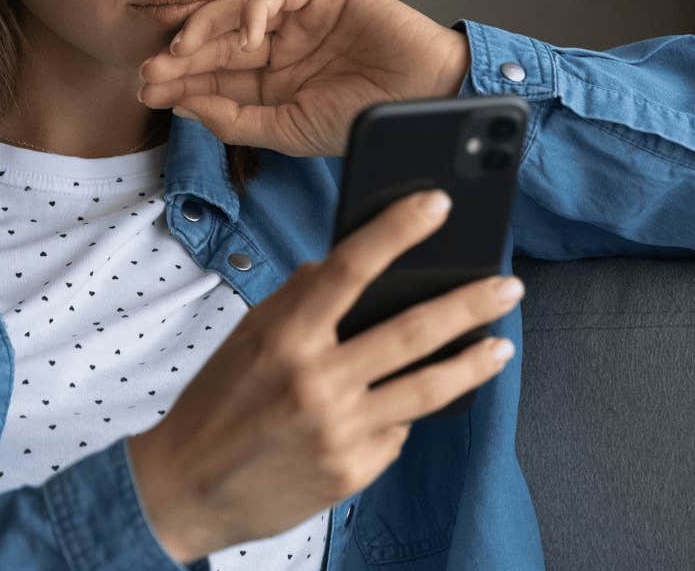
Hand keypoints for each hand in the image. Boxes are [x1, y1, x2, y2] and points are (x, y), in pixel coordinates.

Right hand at [125, 187, 522, 563]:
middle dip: (470, 303)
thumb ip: (296, 299)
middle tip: (508, 285)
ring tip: (500, 345)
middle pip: (412, 330)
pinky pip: (395, 430)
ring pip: (427, 388)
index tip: (437, 204)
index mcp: (285, 336)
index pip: (350, 267)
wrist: (185, 489)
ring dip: (472, 362)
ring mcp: (339, 431)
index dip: (397, 230)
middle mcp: (316, 381)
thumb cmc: (216, 403)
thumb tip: (338, 266)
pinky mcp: (352, 471)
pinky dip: (401, 413)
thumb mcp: (247, 338)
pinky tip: (405, 405)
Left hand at [135, 0, 470, 156]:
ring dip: (205, 29)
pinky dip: (255, 7)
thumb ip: (235, 119)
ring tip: (181, 51)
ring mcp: (300, 17)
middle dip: (181, 57)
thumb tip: (184, 104)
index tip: (145, 91)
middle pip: (217, 44)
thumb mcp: (289, 130)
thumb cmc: (365, 120)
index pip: (214, 76)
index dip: (179, 81)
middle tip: (149, 70)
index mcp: (272, 82)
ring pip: (237, 12)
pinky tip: (245, 35)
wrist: (426, 101)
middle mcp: (281, 46)